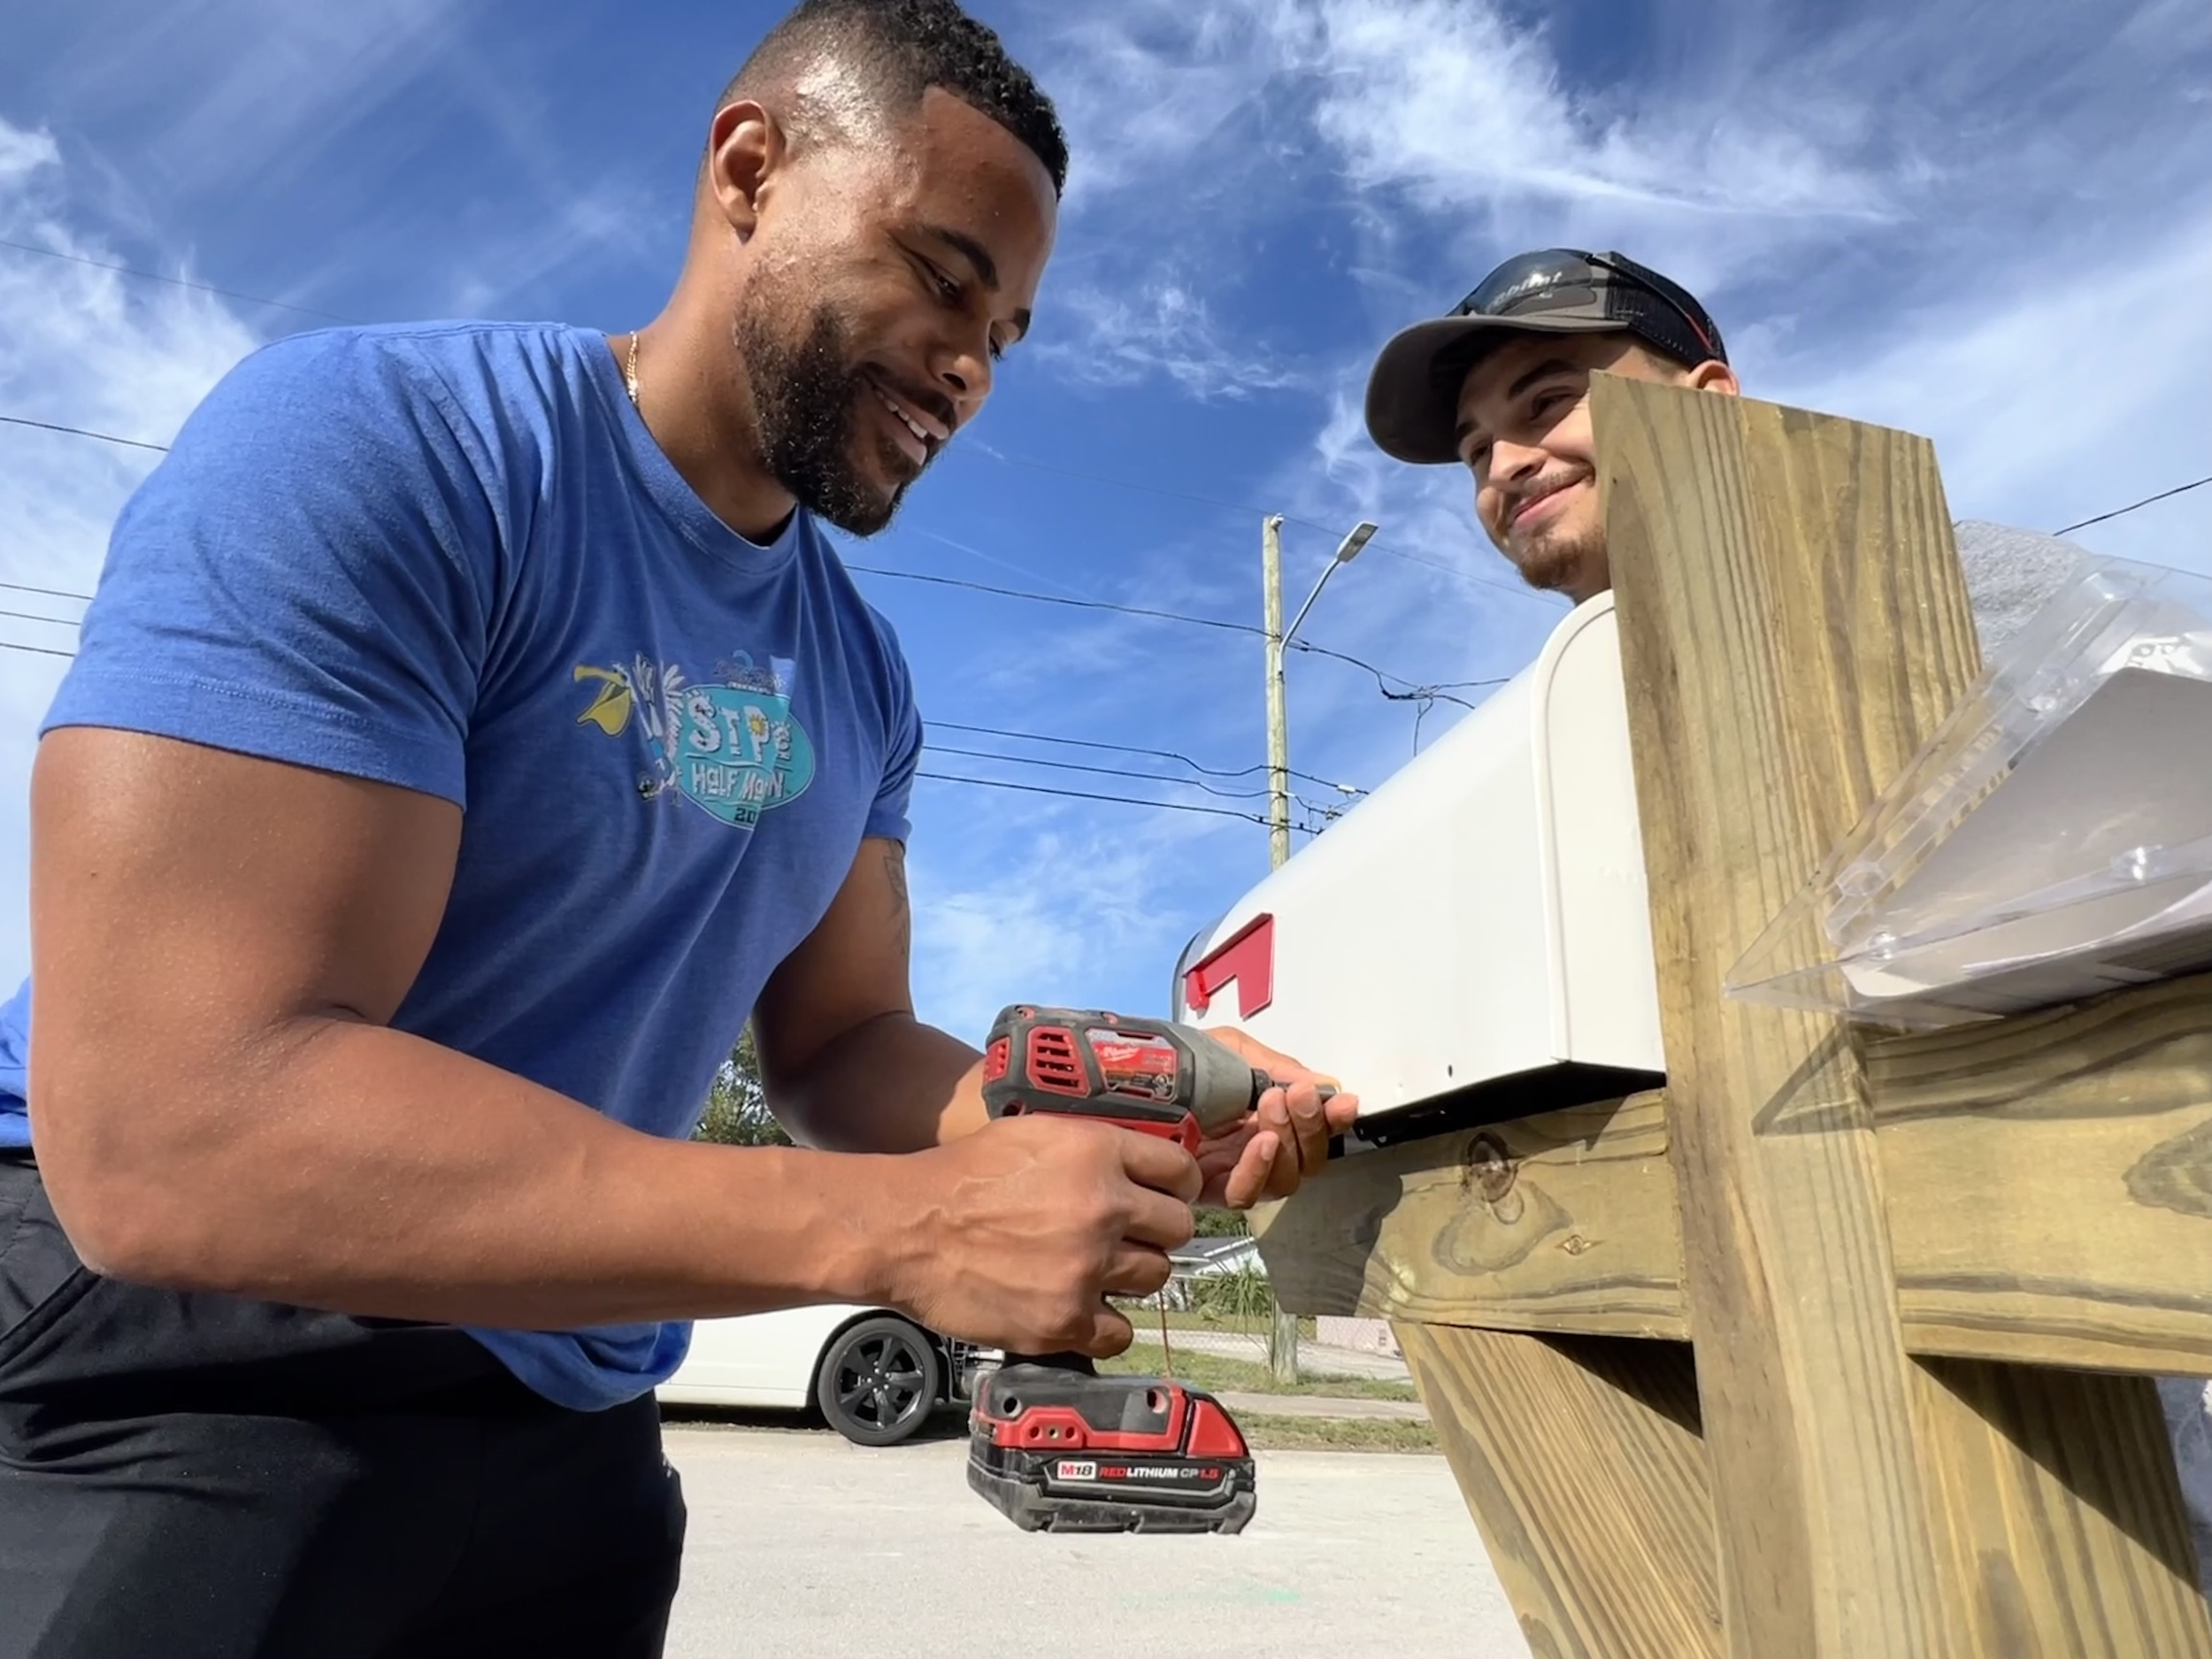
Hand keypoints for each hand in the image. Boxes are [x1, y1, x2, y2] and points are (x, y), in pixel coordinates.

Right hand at [883, 1115, 1200, 1357]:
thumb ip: (1095, 1146)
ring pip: (1155, 1277)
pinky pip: (1121, 1332)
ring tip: (1094, 1267)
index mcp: (1097, 1153)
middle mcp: (1102, 1209)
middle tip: (1129, 1235)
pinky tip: (1082, 1307)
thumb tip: (1144, 1163)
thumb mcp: (1035, 1134)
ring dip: (1132, 1274)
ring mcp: (1086, 1269)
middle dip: (1157, 1230)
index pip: (1181, 1171)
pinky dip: (1106, 1324)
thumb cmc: (962, 1178)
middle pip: (1177, 1228)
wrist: (908, 1229)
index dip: (1176, 1185)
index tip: (1166, 1195)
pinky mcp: (1064, 1320)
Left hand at [1192, 1028, 1360, 1209]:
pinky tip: (1259, 1141)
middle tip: (1296, 1096)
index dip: (1332, 1121)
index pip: (1312, 1130)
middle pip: (1305, 1161)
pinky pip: (1244, 1194)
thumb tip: (1326, 1084)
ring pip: (1282, 1180)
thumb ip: (1277, 1069)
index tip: (1344, 1102)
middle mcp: (1253, 1147)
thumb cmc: (1175, 1060)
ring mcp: (1231, 1170)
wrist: (1123, 1074)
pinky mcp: (1204, 1189)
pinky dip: (1258, 1170)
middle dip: (1310, 1127)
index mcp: (1264, 1115)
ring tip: (1272, 1106)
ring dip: (1288, 1143)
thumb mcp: (1232, 1051)